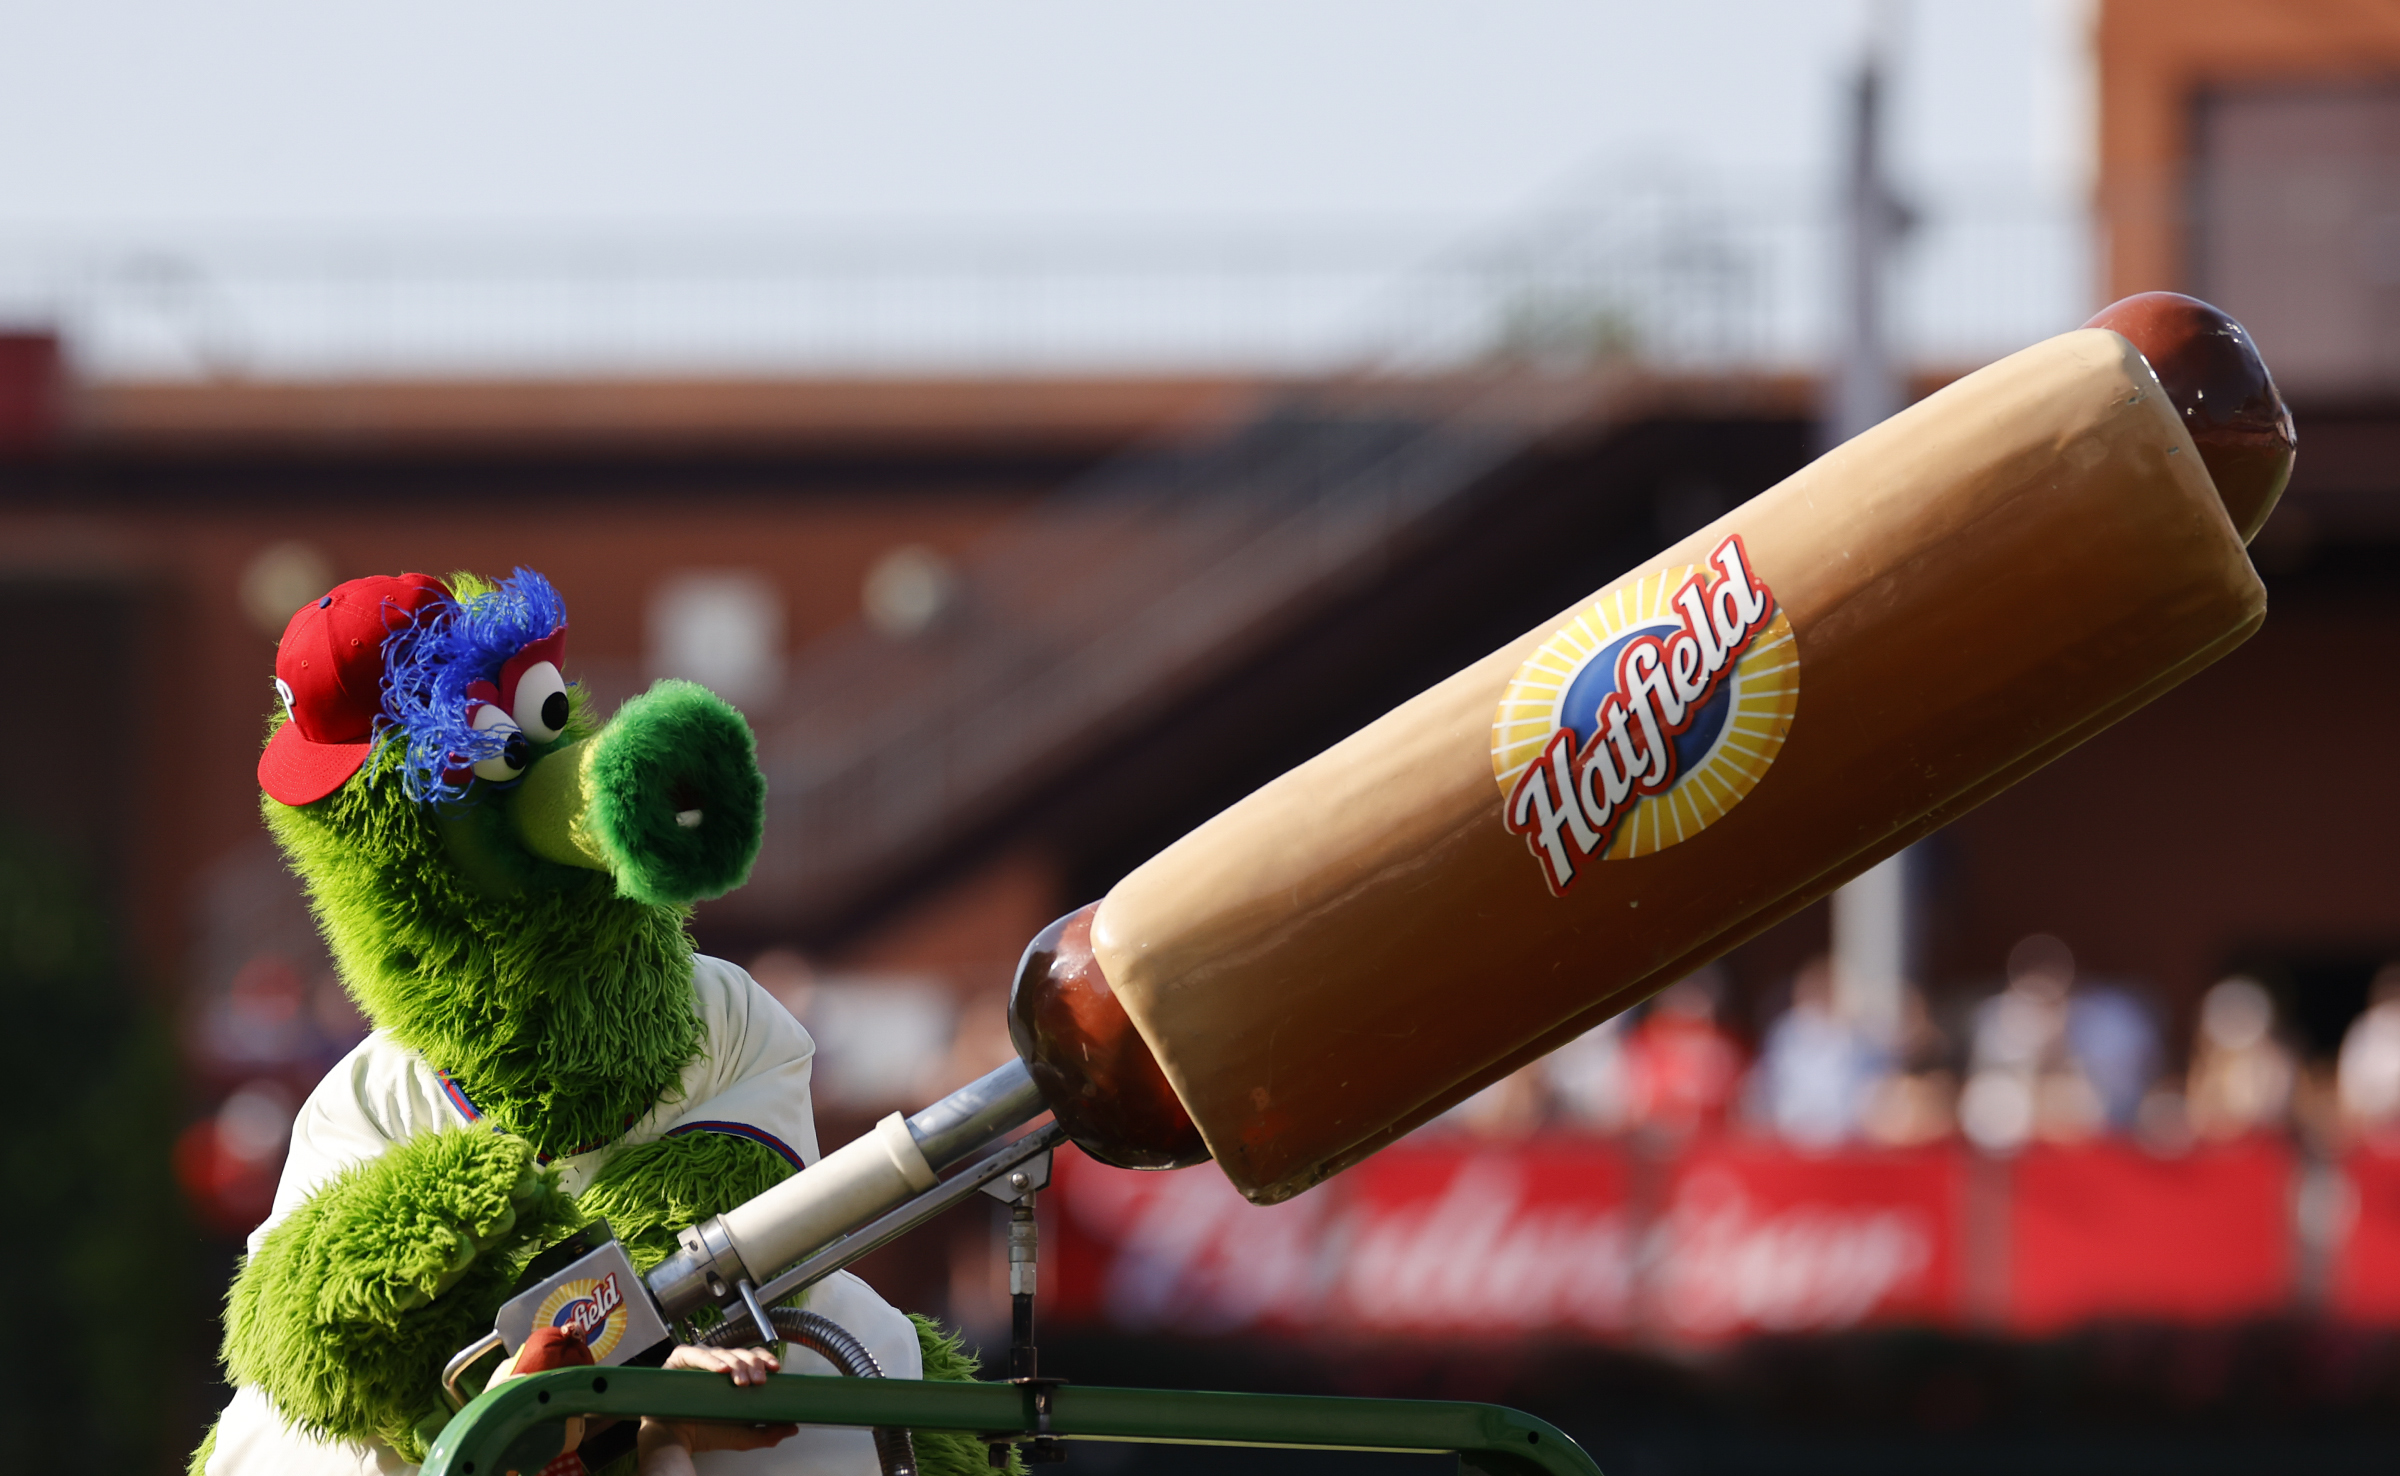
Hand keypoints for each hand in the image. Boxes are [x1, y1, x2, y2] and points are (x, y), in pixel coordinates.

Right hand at [638, 1345, 798, 1466]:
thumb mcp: (742, 1435)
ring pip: (722, 1351)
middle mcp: (716, 1365)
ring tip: (741, 1380)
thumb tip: (792, 1428)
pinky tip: (721, 1370)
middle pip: (740, 1352)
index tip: (775, 1369)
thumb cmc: (704, 1433)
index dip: (764, 1359)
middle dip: (753, 1364)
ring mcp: (698, 1361)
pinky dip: (709, 1360)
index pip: (752, 1357)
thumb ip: (768, 1432)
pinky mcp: (679, 1361)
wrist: (675, 1442)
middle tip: (758, 1381)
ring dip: (736, 1364)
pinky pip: (694, 1354)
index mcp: (731, 1375)